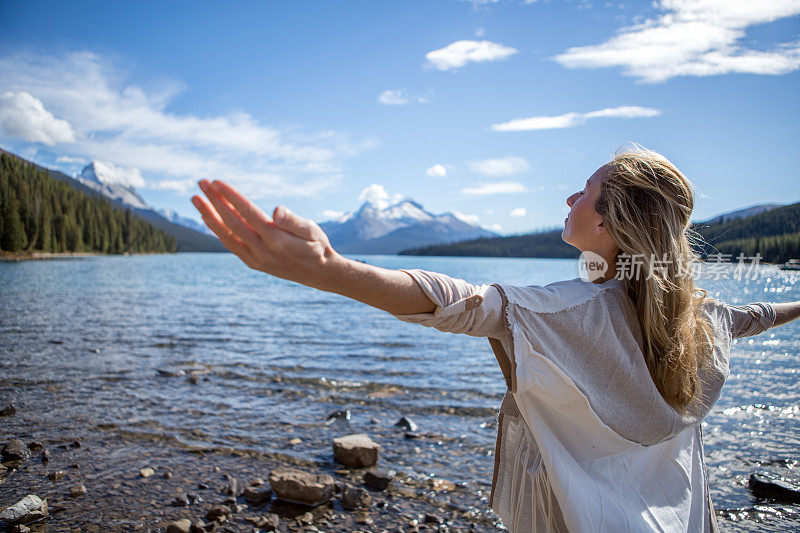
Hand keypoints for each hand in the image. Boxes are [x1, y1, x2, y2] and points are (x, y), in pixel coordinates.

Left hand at [191, 179, 337, 287]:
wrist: (320, 274)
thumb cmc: (317, 246)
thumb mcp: (312, 230)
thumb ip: (294, 221)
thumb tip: (277, 210)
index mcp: (276, 239)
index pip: (247, 213)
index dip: (230, 196)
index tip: (216, 182)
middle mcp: (262, 251)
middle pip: (231, 223)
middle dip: (214, 201)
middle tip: (200, 182)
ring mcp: (255, 259)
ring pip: (226, 236)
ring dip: (209, 216)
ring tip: (196, 200)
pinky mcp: (253, 263)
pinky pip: (230, 245)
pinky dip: (218, 230)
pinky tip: (209, 218)